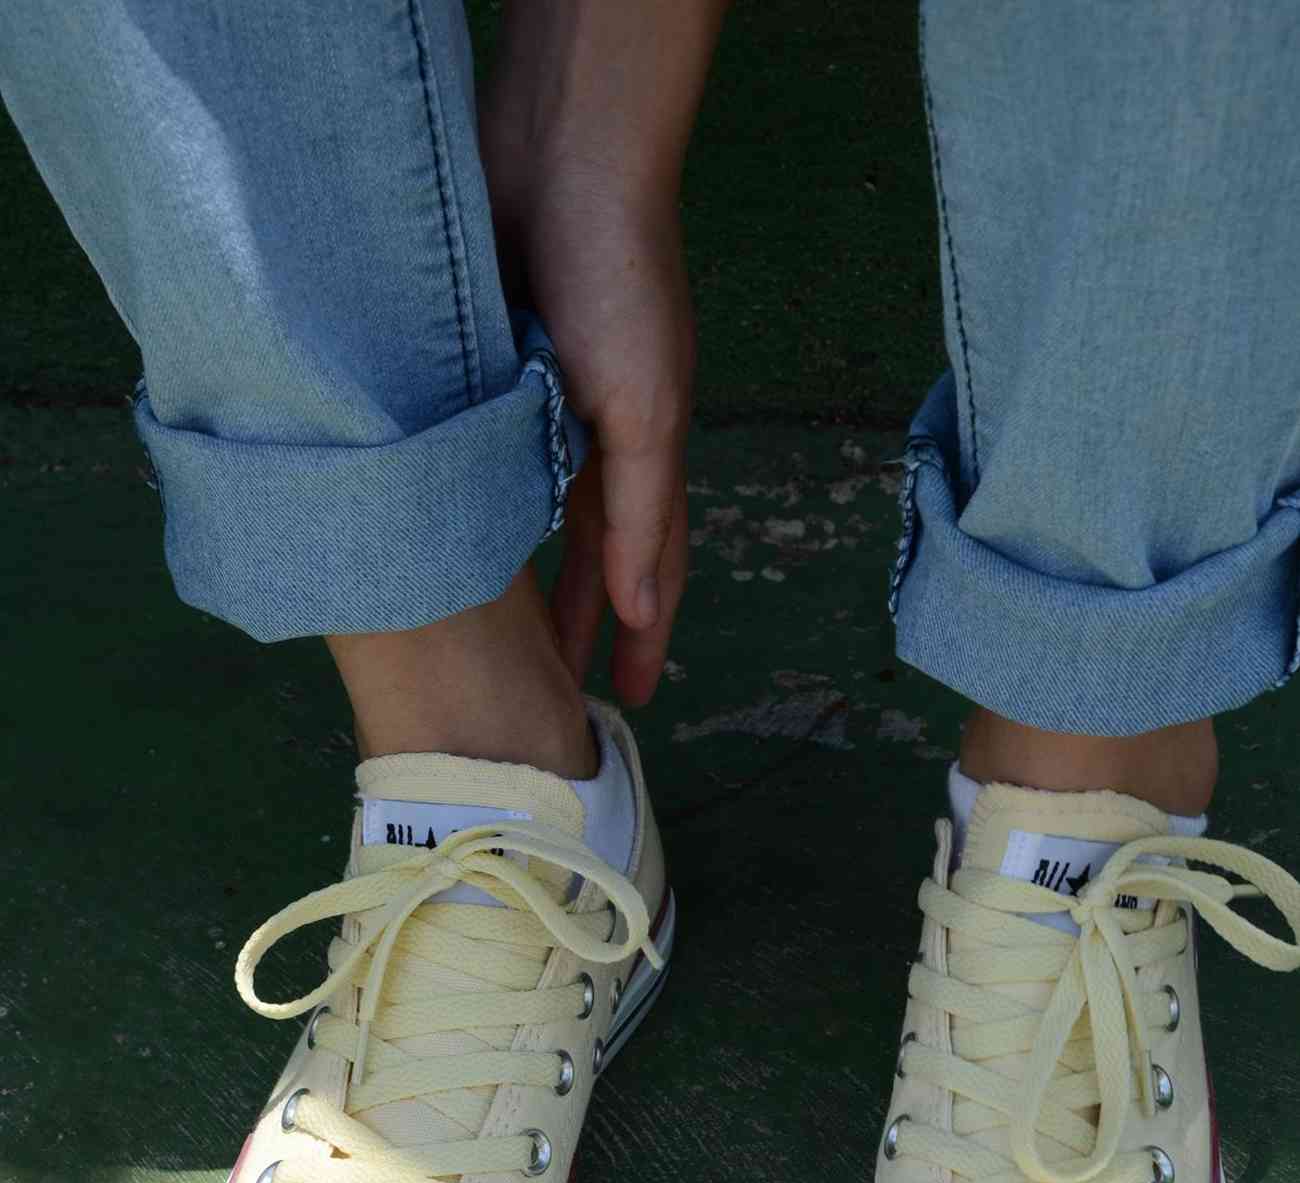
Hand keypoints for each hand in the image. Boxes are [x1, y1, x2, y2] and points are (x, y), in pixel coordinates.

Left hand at [484, 147, 694, 706]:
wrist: (555, 157)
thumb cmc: (617, 279)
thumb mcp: (644, 408)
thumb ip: (642, 510)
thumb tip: (646, 610)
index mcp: (643, 450)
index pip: (649, 567)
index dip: (641, 635)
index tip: (627, 700)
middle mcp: (593, 437)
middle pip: (590, 554)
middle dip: (581, 622)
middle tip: (558, 691)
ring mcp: (539, 408)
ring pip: (533, 518)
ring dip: (525, 578)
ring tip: (503, 639)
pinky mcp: (484, 378)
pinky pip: (484, 466)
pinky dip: (478, 511)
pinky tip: (456, 540)